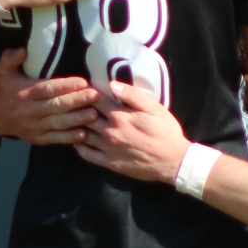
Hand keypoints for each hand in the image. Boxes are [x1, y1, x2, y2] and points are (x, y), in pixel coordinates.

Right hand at [0, 47, 98, 143]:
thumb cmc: (5, 90)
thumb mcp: (3, 71)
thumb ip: (10, 59)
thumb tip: (22, 50)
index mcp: (24, 93)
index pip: (47, 89)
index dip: (65, 86)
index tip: (82, 81)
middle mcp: (30, 110)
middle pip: (56, 106)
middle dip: (77, 100)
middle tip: (95, 95)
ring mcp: (34, 126)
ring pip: (58, 123)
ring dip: (77, 119)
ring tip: (94, 114)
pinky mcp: (38, 138)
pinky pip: (55, 138)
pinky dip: (69, 137)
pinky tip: (83, 134)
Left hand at [75, 80, 192, 183]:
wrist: (173, 161)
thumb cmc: (165, 131)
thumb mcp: (154, 108)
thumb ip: (132, 95)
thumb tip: (111, 84)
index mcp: (120, 116)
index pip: (95, 99)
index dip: (86, 91)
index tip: (83, 87)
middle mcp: (110, 132)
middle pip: (85, 115)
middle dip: (78, 107)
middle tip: (74, 102)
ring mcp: (108, 148)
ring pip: (82, 134)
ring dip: (77, 125)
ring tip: (74, 118)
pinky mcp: (109, 163)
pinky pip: (87, 154)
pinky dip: (79, 146)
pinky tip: (79, 139)